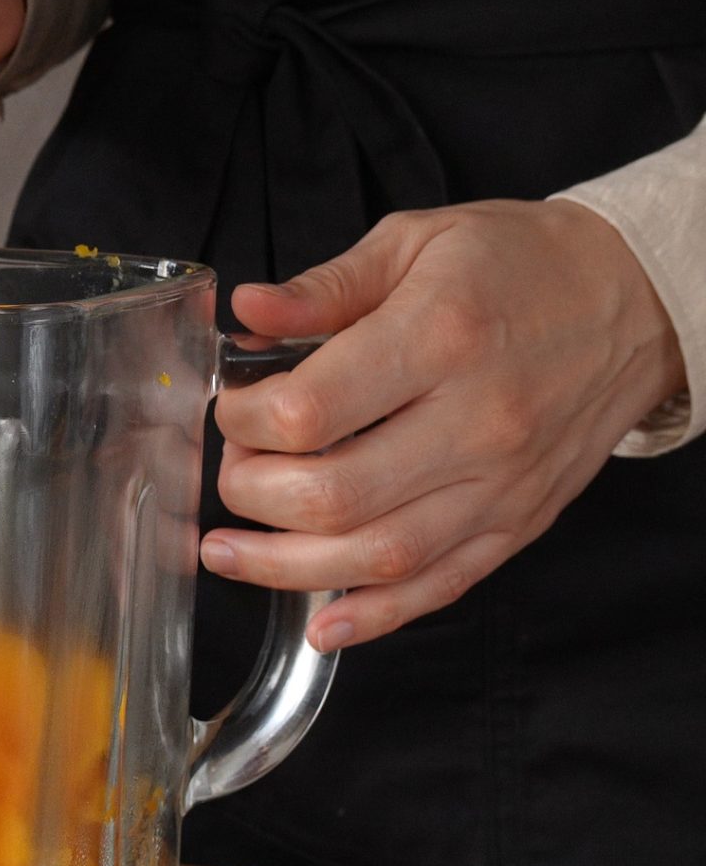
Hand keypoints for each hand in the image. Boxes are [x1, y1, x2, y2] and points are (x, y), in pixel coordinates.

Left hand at [200, 199, 687, 651]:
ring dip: (285, 569)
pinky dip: (375, 617)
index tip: (233, 411)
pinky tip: (321, 623)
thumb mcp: (416, 242)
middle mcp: (475, 421)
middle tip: (233, 472)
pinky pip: (441, 587)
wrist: (636, 300)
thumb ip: (324, 287)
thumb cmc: (520, 265)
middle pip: (333, 496)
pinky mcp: (519, 523)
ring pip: (378, 557)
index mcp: (439, 337)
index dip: (245, 422)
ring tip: (229, 554)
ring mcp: (501, 484)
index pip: (310, 411)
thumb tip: (248, 310)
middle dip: (252, 495)